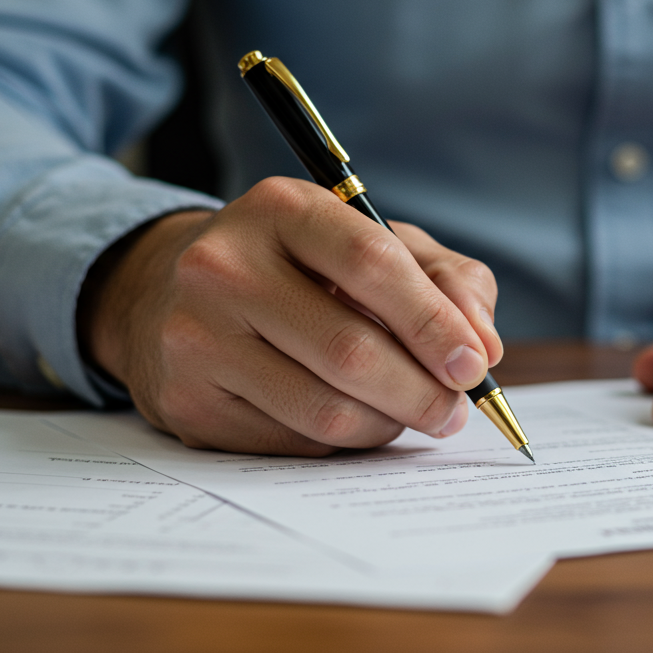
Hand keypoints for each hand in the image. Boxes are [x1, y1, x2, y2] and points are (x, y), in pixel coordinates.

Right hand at [77, 177, 501, 454]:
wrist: (169, 295)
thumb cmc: (297, 268)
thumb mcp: (370, 242)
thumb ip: (444, 278)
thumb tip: (483, 346)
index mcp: (279, 208)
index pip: (371, 263)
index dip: (433, 322)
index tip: (475, 364)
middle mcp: (223, 266)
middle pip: (350, 350)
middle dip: (422, 391)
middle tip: (454, 410)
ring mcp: (196, 337)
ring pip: (324, 410)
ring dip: (387, 424)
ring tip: (408, 414)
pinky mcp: (186, 401)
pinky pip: (292, 443)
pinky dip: (342, 442)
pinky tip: (352, 420)